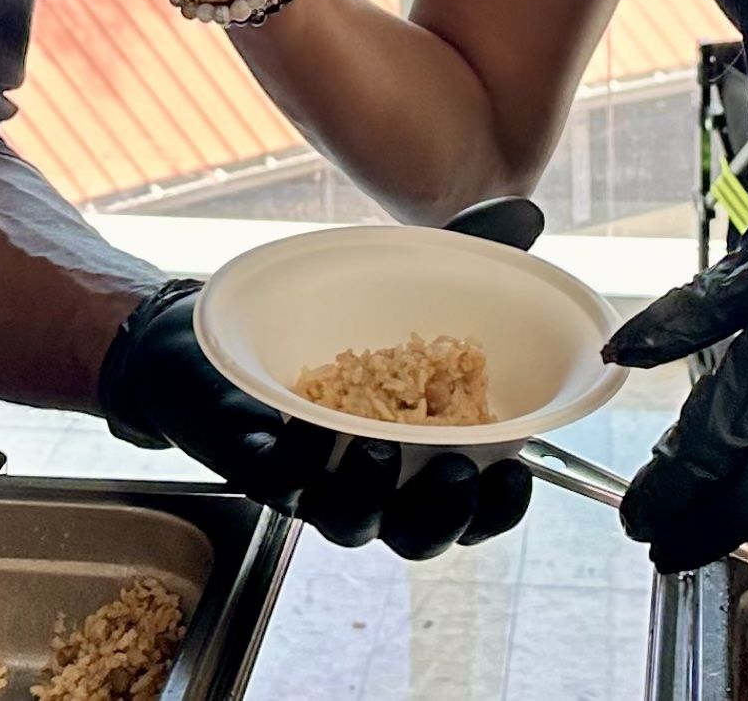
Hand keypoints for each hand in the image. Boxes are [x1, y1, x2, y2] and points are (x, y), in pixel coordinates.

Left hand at [93, 280, 528, 558]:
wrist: (222, 326)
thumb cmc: (326, 316)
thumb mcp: (403, 278)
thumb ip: (469, 252)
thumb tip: (525, 212)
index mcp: (422, 453)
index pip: (473, 509)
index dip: (500, 507)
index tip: (518, 471)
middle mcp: (373, 484)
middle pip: (417, 535)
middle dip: (443, 515)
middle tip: (456, 469)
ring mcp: (314, 484)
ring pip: (350, 523)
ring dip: (371, 495)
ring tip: (382, 446)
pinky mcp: (257, 469)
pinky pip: (279, 483)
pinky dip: (297, 461)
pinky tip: (306, 427)